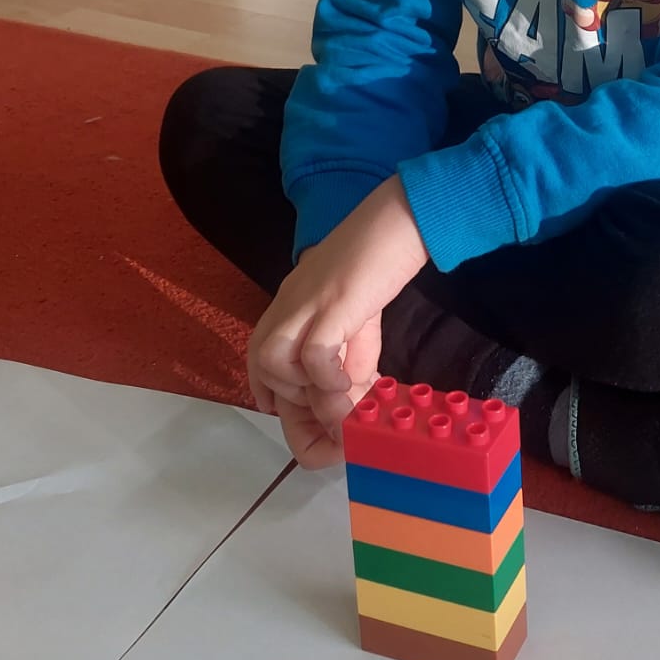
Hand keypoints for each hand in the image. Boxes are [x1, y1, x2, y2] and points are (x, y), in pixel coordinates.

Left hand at [248, 178, 429, 469]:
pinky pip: (313, 351)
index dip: (284, 410)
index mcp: (287, 310)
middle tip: (337, 431)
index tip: (317, 438)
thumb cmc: (377, 268)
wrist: (398, 221)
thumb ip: (345, 363)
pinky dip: (327, 377)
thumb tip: (345, 409)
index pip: (261, 368)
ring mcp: (308, 302)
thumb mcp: (357, 326)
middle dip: (296, 412)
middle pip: (260, 366)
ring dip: (306, 391)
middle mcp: (287, 306)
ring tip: (341, 397)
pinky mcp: (334, 301)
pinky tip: (351, 382)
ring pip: (274, 361)